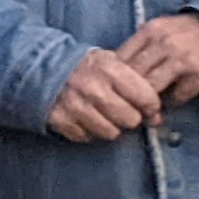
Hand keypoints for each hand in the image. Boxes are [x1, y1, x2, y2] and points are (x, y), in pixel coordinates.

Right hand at [46, 46, 162, 143]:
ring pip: (111, 133)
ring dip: (110, 127)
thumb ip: (136, 83)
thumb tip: (156, 116)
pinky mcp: (61, 120)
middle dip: (131, 118)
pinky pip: (87, 137)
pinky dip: (89, 131)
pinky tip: (85, 118)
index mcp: (111, 70)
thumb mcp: (111, 61)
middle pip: (131, 120)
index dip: (151, 107)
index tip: (148, 108)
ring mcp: (76, 106)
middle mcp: (94, 88)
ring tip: (103, 115)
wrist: (42, 66)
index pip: (147, 98)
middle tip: (123, 112)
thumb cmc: (86, 66)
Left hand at [119, 12, 198, 104]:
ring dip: (147, 102)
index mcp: (151, 31)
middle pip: (134, 76)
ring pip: (152, 89)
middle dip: (129, 93)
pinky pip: (177, 97)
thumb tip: (117, 71)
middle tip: (129, 104)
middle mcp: (165, 44)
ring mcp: (184, 60)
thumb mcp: (162, 29)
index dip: (116, 78)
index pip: (121, 60)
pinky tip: (171, 100)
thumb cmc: (189, 33)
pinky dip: (171, 102)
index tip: (116, 89)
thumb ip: (141, 45)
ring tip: (147, 108)